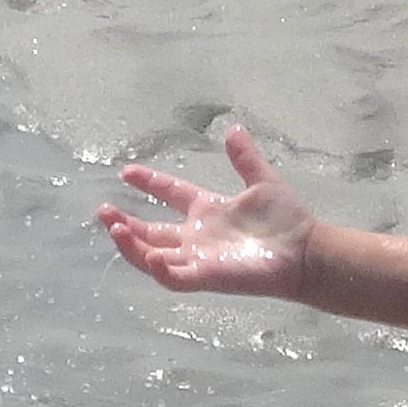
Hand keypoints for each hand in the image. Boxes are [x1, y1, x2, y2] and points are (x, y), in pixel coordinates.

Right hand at [98, 125, 321, 297]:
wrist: (304, 252)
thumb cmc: (286, 221)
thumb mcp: (262, 181)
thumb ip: (245, 158)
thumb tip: (234, 129)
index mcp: (206, 211)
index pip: (170, 193)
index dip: (148, 182)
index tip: (126, 170)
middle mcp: (196, 236)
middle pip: (150, 231)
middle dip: (124, 222)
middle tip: (103, 211)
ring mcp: (198, 258)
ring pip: (151, 255)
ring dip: (130, 244)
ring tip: (114, 228)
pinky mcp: (205, 277)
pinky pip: (173, 277)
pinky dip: (157, 269)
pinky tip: (148, 254)